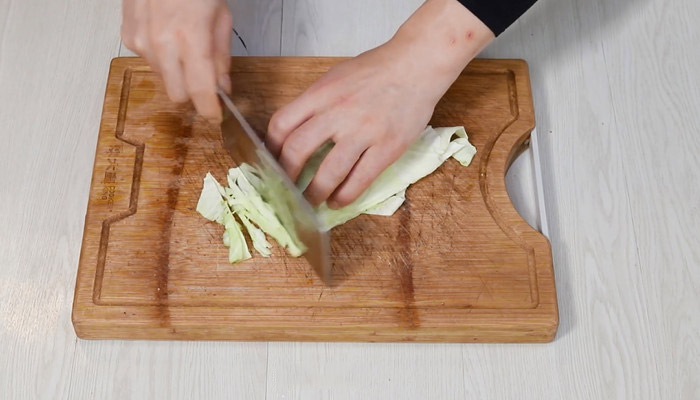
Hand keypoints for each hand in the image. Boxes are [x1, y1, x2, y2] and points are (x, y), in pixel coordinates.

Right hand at [121, 0, 231, 122]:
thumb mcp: (221, 17)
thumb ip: (221, 57)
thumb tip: (223, 87)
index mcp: (191, 38)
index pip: (200, 92)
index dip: (210, 109)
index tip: (216, 114)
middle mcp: (162, 44)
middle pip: (177, 95)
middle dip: (193, 93)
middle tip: (204, 79)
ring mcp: (141, 41)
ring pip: (162, 78)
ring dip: (176, 72)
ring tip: (184, 45)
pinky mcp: (128, 37)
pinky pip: (148, 61)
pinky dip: (161, 56)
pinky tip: (167, 35)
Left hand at [266, 0, 493, 208]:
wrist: (418, 64)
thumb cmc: (377, 70)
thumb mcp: (336, 77)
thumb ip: (316, 102)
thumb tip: (295, 132)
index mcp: (322, 93)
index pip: (282, 124)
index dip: (271, 149)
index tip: (271, 162)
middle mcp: (339, 112)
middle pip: (298, 151)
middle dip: (286, 177)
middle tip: (285, 189)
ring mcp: (364, 131)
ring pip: (328, 172)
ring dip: (314, 194)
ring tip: (310, 202)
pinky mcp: (387, 147)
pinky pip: (360, 180)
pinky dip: (344, 196)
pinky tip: (337, 201)